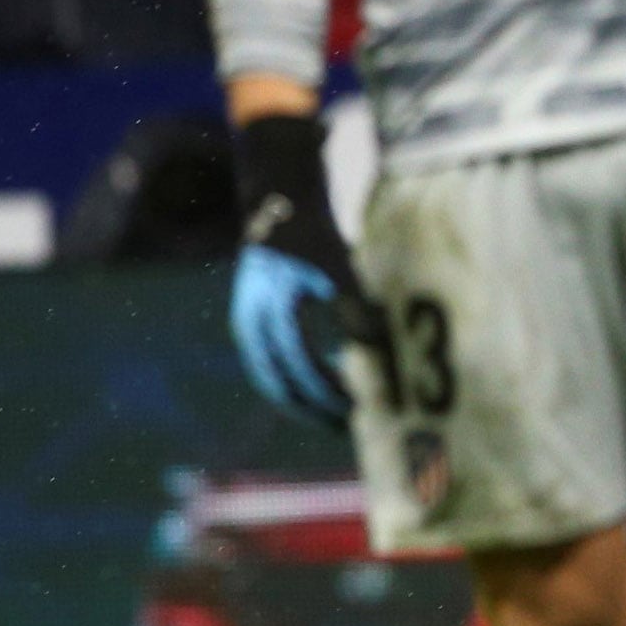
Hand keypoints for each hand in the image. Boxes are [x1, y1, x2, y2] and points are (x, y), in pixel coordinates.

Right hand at [227, 110, 380, 425]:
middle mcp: (252, 323)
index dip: (326, 392)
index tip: (355, 408)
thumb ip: (353, 305)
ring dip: (305, 397)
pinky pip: (275, 361)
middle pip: (280, 383)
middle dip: (313, 408)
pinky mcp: (256, 321)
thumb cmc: (310, 229)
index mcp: (269, 311)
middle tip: (349, 425)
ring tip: (340, 412)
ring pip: (275, 376)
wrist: (276, 200)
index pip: (298, 367)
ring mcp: (249, 323)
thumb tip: (375, 347)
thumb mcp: (336, 264)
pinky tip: (332, 379)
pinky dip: (300, 376)